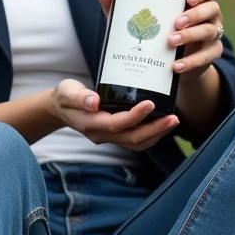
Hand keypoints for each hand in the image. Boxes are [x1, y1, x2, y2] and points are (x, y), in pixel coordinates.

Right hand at [49, 79, 179, 151]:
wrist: (61, 108)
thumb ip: (79, 97)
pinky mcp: (115, 135)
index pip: (116, 124)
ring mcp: (109, 138)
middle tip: (173, 117)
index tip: (150, 103)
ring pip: (137, 143)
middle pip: (132, 138)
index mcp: (90, 124)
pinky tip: (162, 122)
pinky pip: (136, 140)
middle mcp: (101, 135)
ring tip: (173, 120)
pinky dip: (151, 134)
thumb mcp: (67, 92)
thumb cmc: (65, 96)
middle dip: (155, 129)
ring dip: (157, 134)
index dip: (135, 116)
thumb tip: (94, 101)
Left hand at [97, 0, 223, 81]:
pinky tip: (176, 66)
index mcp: (195, 2)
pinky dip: (192, 62)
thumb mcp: (141, 19)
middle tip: (175, 22)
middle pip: (212, 9)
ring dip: (191, 36)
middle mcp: (209, 17)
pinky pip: (207, 57)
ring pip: (210, 31)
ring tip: (170, 42)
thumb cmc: (157, 33)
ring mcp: (212, 36)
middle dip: (194, 15)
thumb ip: (123, 4)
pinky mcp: (210, 56)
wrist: (173, 66)